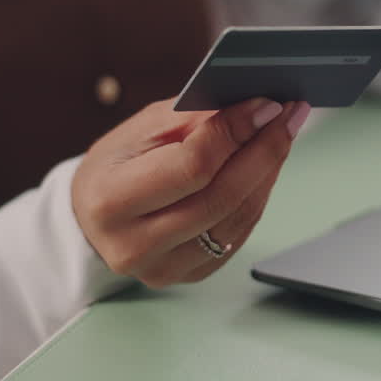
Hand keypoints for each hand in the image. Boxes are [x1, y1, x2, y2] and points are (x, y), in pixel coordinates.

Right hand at [71, 97, 310, 287]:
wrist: (94, 215)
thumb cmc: (118, 164)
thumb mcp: (140, 129)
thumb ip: (192, 117)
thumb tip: (250, 106)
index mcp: (111, 200)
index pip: (191, 167)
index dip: (234, 133)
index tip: (265, 104)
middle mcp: (134, 245)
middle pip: (221, 196)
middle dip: (263, 150)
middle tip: (287, 115)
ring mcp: (163, 268)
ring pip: (237, 217)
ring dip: (268, 171)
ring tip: (282, 134)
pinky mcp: (189, 276)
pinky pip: (238, 234)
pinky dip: (258, 195)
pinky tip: (265, 166)